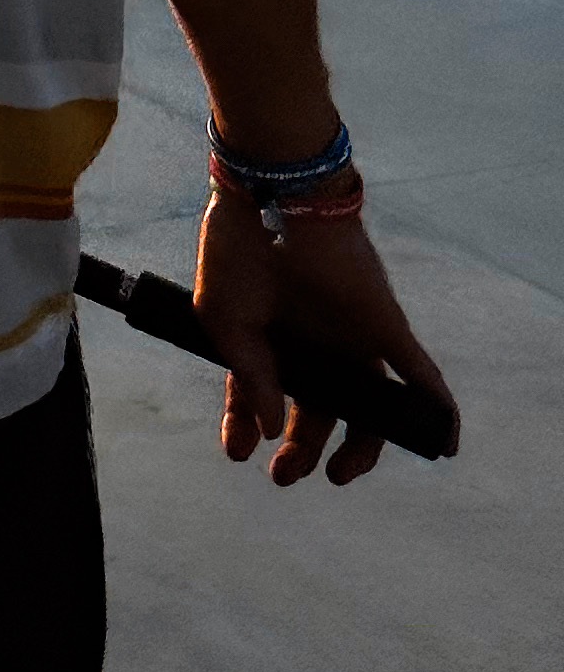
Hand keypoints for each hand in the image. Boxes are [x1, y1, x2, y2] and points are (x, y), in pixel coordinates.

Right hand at [194, 188, 460, 485]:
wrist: (272, 195)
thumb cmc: (238, 251)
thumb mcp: (226, 322)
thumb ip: (250, 378)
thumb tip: (271, 429)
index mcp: (270, 337)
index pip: (262, 393)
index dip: (247, 426)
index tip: (237, 452)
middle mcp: (314, 343)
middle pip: (319, 409)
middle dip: (302, 449)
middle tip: (285, 476)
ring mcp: (351, 338)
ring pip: (369, 405)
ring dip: (362, 447)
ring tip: (340, 474)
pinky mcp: (384, 328)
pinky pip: (419, 375)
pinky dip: (436, 409)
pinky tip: (444, 441)